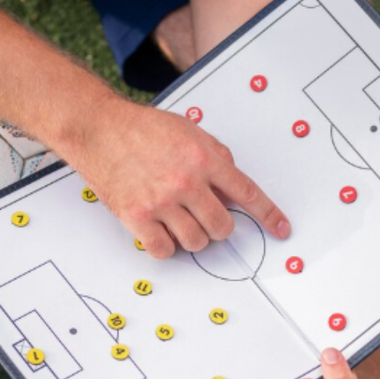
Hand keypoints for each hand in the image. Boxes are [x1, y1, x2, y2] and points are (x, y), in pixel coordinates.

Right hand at [60, 97, 290, 258]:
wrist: (98, 128)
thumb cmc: (140, 128)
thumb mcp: (188, 130)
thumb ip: (215, 156)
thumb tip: (232, 184)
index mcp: (204, 158)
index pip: (247, 193)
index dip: (268, 215)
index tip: (281, 229)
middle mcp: (186, 182)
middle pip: (222, 227)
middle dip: (219, 226)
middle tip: (204, 216)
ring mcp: (162, 202)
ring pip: (196, 242)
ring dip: (192, 236)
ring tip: (177, 219)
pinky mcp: (137, 217)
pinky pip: (164, 250)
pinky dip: (166, 246)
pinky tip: (160, 230)